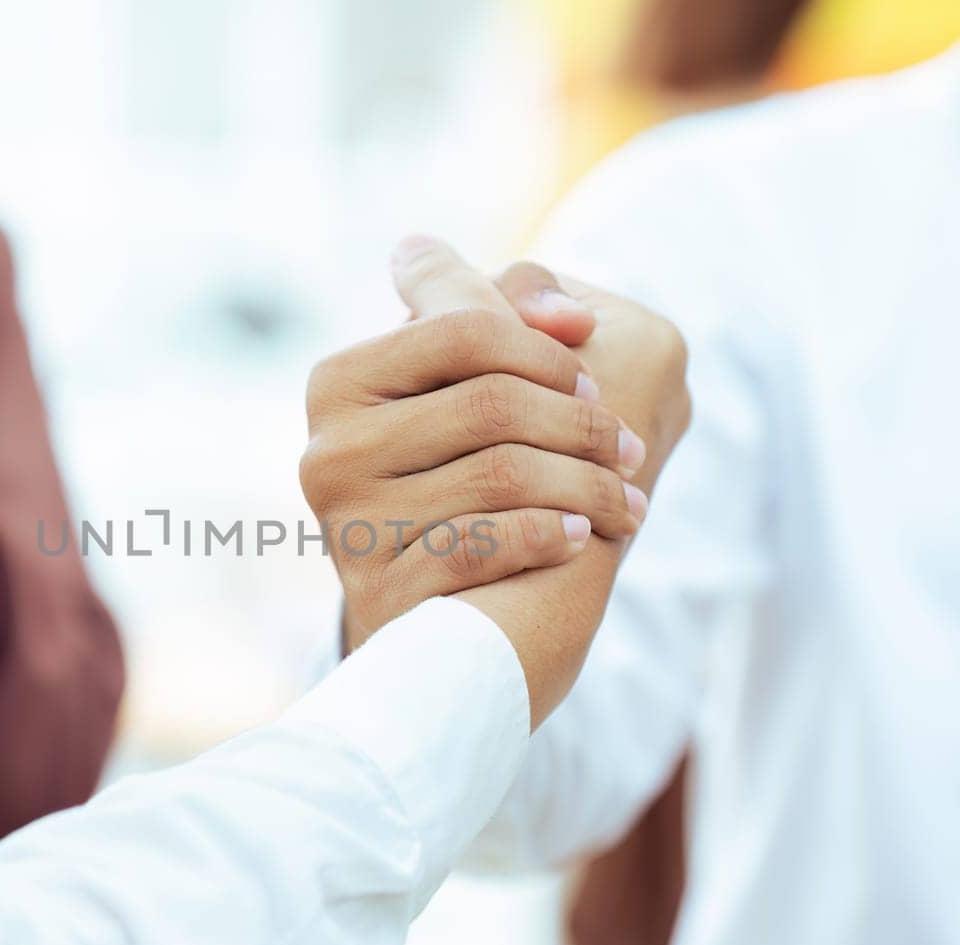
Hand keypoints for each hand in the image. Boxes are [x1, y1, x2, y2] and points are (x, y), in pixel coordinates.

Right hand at [301, 237, 654, 653]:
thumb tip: (572, 317)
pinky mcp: (379, 593)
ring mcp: (348, 524)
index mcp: (341, 381)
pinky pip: (480, 545)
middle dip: (583, 424)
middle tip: (629, 451)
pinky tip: (579, 538)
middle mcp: (330, 450)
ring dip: (588, 487)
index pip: (464, 326)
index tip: (596, 385)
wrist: (434, 619)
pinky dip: (546, 535)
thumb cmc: (463, 481)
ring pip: (499, 473)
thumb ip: (509, 309)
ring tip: (626, 504)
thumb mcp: (472, 383)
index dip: (549, 353)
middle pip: (491, 401)